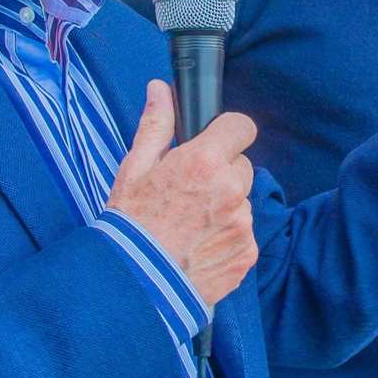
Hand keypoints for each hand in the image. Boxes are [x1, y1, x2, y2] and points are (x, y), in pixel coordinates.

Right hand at [107, 80, 258, 307]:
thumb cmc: (130, 225)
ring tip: (191, 225)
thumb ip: (156, 126)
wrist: (134, 287)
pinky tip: (199, 247)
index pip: (242, 126)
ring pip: (243, 201)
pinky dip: (228, 237)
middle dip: (223, 173)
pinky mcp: (247, 253)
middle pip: (242, 166)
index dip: (227, 132)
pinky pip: (244, 233)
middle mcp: (231, 190)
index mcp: (204, 162)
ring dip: (226, 206)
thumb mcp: (134, 170)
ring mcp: (242, 224)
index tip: (214, 143)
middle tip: (190, 193)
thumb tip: (160, 90)